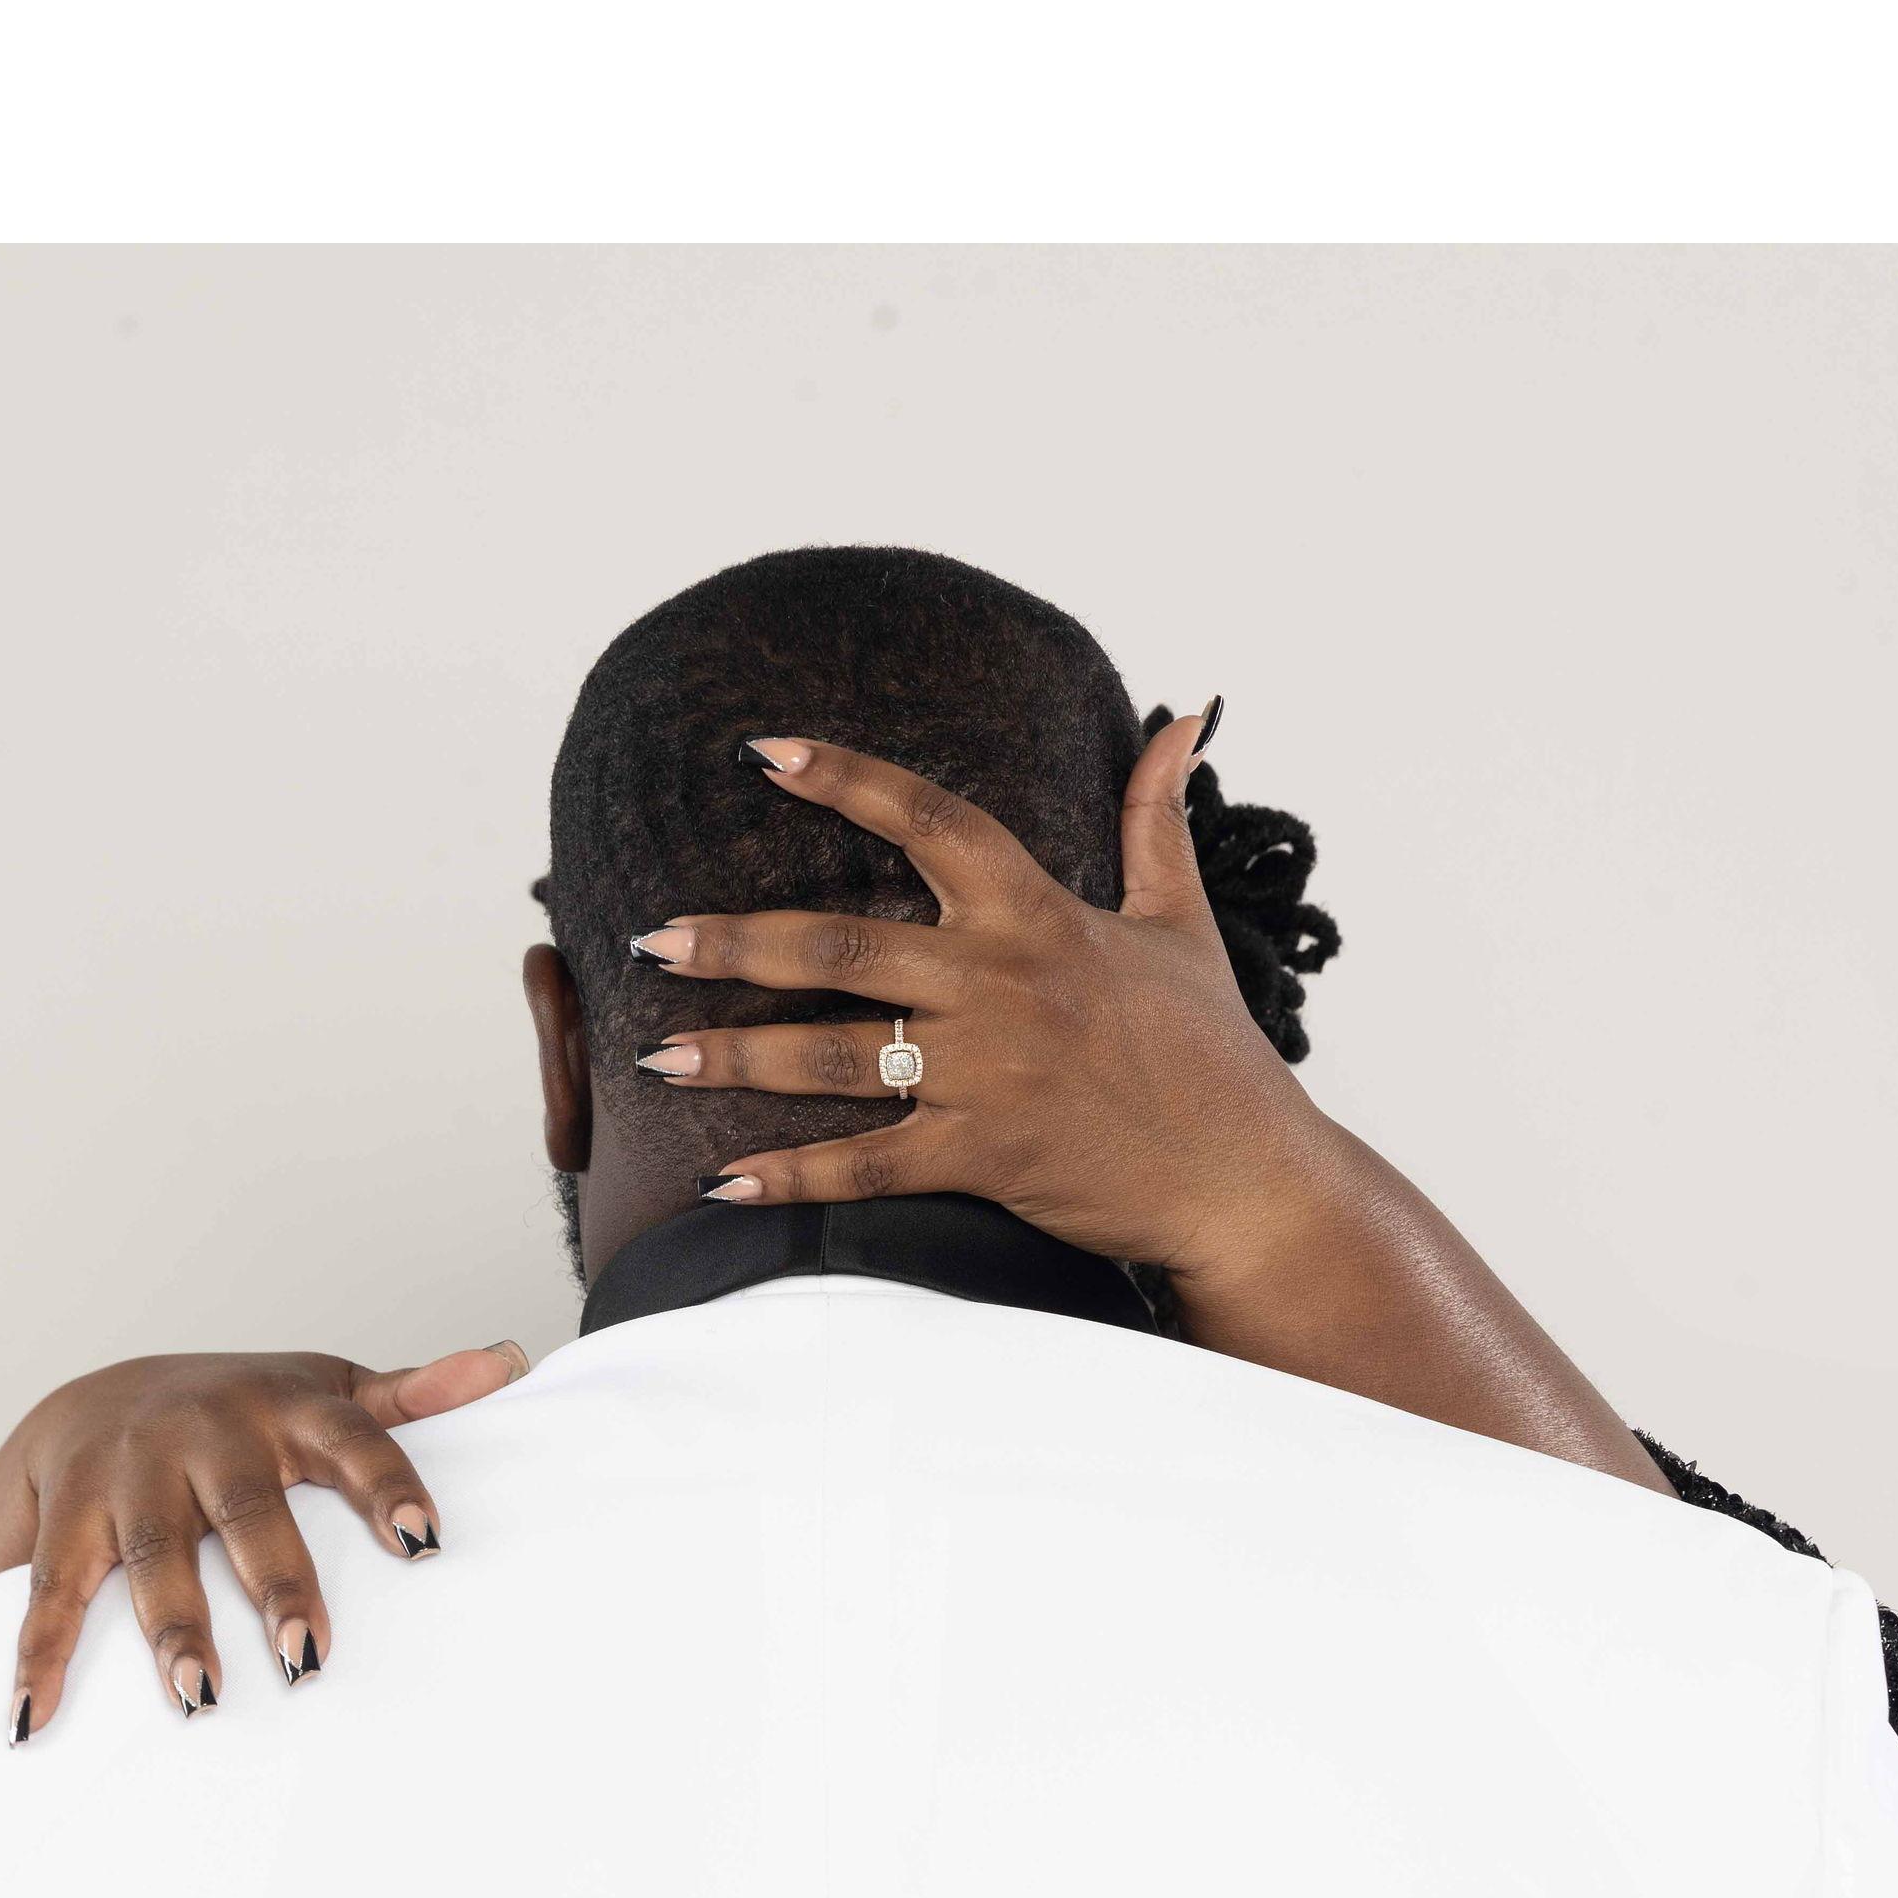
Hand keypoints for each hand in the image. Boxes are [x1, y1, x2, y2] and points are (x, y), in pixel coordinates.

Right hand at [0, 1341, 528, 1734]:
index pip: (355, 1439)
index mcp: (287, 1406)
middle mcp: (207, 1431)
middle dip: (277, 1583)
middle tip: (308, 1658)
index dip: (388, 1485)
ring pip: (154, 1554)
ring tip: (200, 1699)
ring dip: (173, 1628)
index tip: (425, 1543)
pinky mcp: (68, 1513)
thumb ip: (411, 1396)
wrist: (94, 1396)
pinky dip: (40, 1657)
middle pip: (249, 1510)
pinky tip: (36, 1717)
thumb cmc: (239, 1411)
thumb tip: (509, 1363)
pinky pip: (54, 1591)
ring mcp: (132, 1471)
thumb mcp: (325, 1391)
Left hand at [635, 715, 1665, 1489]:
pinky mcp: (984, 1157)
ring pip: (833, 1054)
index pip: (932, 820)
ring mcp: (990, 1074)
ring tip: (659, 1051)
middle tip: (650, 937)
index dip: (846, 778)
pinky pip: (865, 1165)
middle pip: (841, 942)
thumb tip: (1182, 717)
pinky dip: (790, 1175)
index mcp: (1041, 915)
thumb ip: (1156, 819)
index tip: (767, 750)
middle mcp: (1004, 984)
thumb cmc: (1212, 1055)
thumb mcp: (1184, 923)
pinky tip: (721, 1180)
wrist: (1248, 1180)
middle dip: (734, 940)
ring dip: (735, 1053)